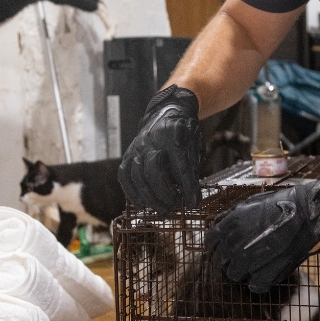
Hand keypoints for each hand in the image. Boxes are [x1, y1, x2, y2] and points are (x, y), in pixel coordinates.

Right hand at [117, 84, 200, 213]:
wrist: (167, 111)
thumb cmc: (185, 131)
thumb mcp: (195, 142)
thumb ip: (193, 164)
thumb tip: (191, 193)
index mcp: (173, 134)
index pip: (181, 165)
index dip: (188, 188)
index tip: (193, 203)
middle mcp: (152, 140)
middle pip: (154, 171)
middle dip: (166, 193)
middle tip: (175, 206)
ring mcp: (137, 147)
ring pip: (138, 176)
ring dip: (150, 197)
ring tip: (163, 209)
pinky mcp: (128, 154)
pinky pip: (124, 176)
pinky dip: (132, 193)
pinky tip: (141, 205)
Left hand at [207, 178, 319, 292]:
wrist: (308, 215)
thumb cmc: (281, 206)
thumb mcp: (250, 203)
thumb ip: (230, 216)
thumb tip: (218, 226)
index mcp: (230, 226)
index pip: (211, 243)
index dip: (218, 245)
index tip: (225, 246)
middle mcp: (235, 245)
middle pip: (222, 261)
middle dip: (231, 257)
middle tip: (245, 253)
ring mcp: (250, 263)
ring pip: (234, 275)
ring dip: (243, 270)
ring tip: (256, 263)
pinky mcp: (266, 275)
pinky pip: (254, 286)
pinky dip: (258, 282)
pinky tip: (266, 272)